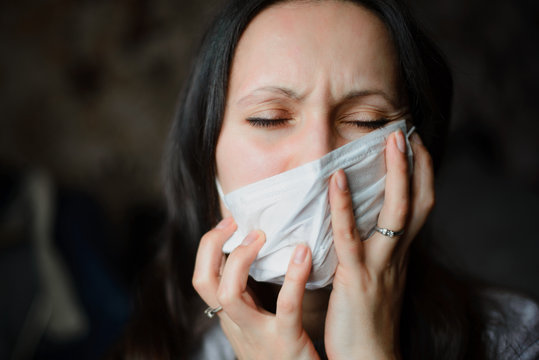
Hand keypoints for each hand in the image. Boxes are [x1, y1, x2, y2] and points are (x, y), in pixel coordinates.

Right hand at [192, 220, 319, 359]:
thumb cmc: (285, 354)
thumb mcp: (258, 326)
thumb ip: (251, 297)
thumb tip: (251, 256)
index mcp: (232, 317)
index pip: (202, 278)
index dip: (208, 247)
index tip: (229, 222)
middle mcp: (238, 325)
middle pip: (204, 283)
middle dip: (212, 246)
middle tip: (235, 222)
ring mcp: (259, 335)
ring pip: (229, 294)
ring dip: (242, 258)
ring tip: (261, 235)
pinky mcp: (286, 342)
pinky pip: (285, 307)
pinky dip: (293, 277)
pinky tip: (303, 253)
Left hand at [324, 131, 433, 358]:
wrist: (368, 358)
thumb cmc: (365, 318)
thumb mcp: (374, 277)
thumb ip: (368, 249)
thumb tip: (352, 221)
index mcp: (399, 253)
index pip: (420, 206)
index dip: (421, 173)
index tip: (412, 143)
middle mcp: (397, 254)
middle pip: (417, 202)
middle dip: (414, 165)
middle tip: (404, 132)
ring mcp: (380, 265)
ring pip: (396, 213)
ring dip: (395, 174)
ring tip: (387, 140)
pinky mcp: (358, 277)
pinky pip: (351, 237)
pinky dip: (344, 207)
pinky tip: (337, 180)